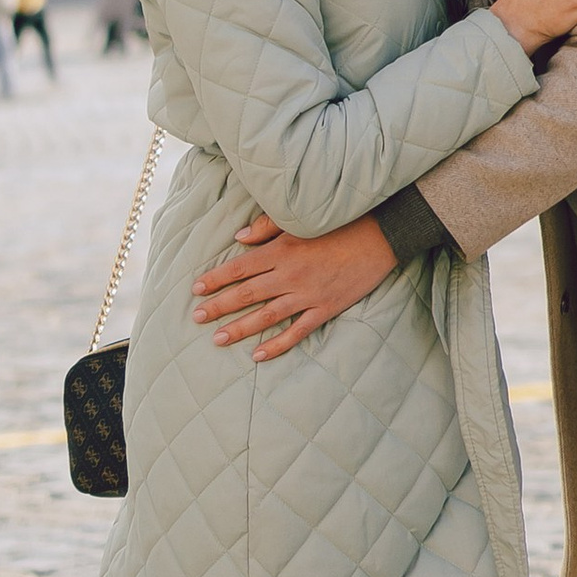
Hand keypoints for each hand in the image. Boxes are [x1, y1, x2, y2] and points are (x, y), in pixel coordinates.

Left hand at [192, 212, 396, 360]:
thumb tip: (239, 239)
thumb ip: (267, 228)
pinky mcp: (325, 309)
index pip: (239, 268)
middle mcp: (290, 275)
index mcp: (282, 250)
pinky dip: (277, 344)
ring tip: (218, 339)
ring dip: (240, 328)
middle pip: (247, 294)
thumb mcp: (300, 221)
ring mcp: (308, 295)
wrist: (380, 237)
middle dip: (219, 306)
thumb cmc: (339, 224)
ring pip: (266, 316)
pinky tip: (258, 355)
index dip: (216, 279)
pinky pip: (297, 331)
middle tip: (196, 317)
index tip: (196, 289)